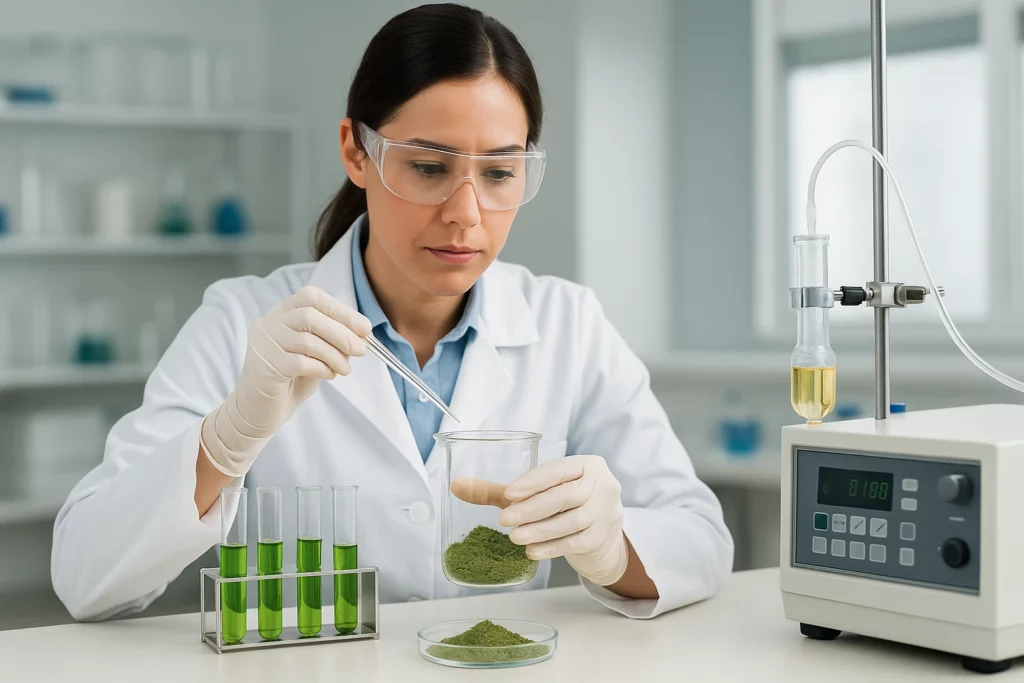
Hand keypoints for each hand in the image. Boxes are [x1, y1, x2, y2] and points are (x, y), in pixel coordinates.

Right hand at [201, 286, 370, 476]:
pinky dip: (322, 368)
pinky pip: (300, 363)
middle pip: (309, 316)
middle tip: (360, 350)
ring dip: (335, 355)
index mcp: (281, 314)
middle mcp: (268, 324)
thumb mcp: (314, 354)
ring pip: (307, 340)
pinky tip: (329, 375)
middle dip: (342, 333)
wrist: (259, 411)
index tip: (365, 328)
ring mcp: (264, 345)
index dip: (340, 310)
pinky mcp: (265, 368)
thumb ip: (332, 340)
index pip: (310, 297)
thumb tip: (363, 334)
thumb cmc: (290, 380)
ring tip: (345, 369)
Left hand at [451, 455, 628, 585]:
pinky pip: (576, 542)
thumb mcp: (534, 494)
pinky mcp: (603, 536)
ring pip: (572, 521)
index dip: (534, 481)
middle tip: (504, 520)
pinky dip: (552, 547)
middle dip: (533, 508)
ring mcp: (606, 512)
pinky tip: (532, 552)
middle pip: (566, 496)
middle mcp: (603, 485)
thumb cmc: (561, 506)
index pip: (559, 470)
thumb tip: (455, 485)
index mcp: (587, 465)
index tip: (508, 494)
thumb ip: (497, 491)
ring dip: (540, 530)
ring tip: (515, 537)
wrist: (599, 535)